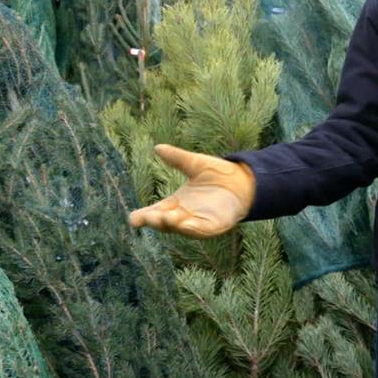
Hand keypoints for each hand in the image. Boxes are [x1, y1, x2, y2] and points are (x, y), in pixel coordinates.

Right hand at [128, 145, 255, 237]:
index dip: (143, 217)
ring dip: (172, 225)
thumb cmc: (218, 174)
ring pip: (181, 228)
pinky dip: (193, 229)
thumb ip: (177, 158)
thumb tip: (158, 147)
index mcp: (175, 203)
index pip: (155, 212)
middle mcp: (183, 215)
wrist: (244, 181)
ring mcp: (198, 222)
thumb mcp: (194, 164)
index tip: (133, 219)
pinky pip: (202, 230)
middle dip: (156, 221)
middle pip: (164, 223)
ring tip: (165, 218)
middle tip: (146, 217)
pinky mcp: (214, 226)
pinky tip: (186, 225)